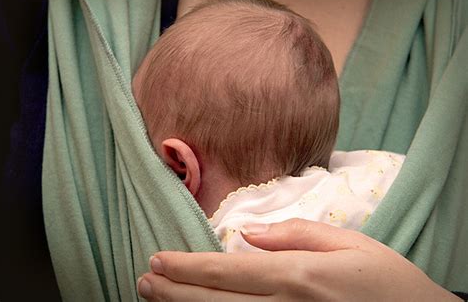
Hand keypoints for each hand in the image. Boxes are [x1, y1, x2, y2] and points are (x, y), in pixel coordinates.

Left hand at [137, 219, 460, 300]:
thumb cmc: (386, 281)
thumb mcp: (349, 243)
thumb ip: (294, 234)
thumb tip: (248, 234)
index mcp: (297, 275)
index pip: (226, 271)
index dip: (186, 267)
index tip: (157, 260)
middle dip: (173, 292)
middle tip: (144, 281)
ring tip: (155, 300)